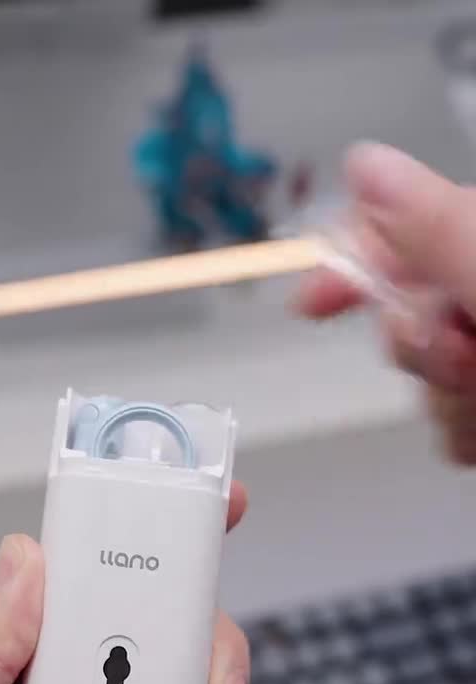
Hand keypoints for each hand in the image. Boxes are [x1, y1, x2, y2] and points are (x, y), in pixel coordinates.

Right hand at [294, 142, 475, 463]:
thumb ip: (430, 225)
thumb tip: (363, 165)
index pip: (399, 237)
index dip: (348, 265)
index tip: (309, 302)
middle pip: (403, 321)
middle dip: (417, 348)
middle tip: (462, 352)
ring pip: (424, 386)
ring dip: (448, 400)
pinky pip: (451, 431)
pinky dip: (466, 434)